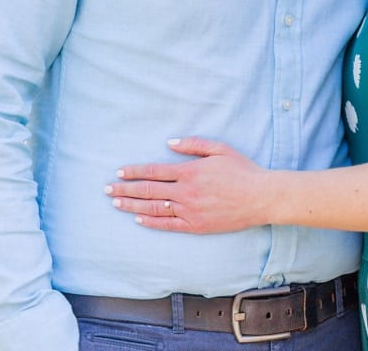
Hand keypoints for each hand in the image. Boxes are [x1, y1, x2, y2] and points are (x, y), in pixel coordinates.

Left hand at [105, 137, 269, 233]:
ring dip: (131, 206)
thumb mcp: (221, 149)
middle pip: (148, 191)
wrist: (261, 197)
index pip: (154, 171)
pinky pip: (167, 225)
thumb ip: (195, 144)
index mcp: (190, 171)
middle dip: (124, 190)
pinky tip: (138, 220)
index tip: (119, 172)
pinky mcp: (194, 225)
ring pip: (152, 209)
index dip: (134, 172)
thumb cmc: (243, 171)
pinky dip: (150, 223)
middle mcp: (185, 191)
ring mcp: (188, 210)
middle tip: (107, 190)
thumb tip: (171, 142)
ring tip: (116, 204)